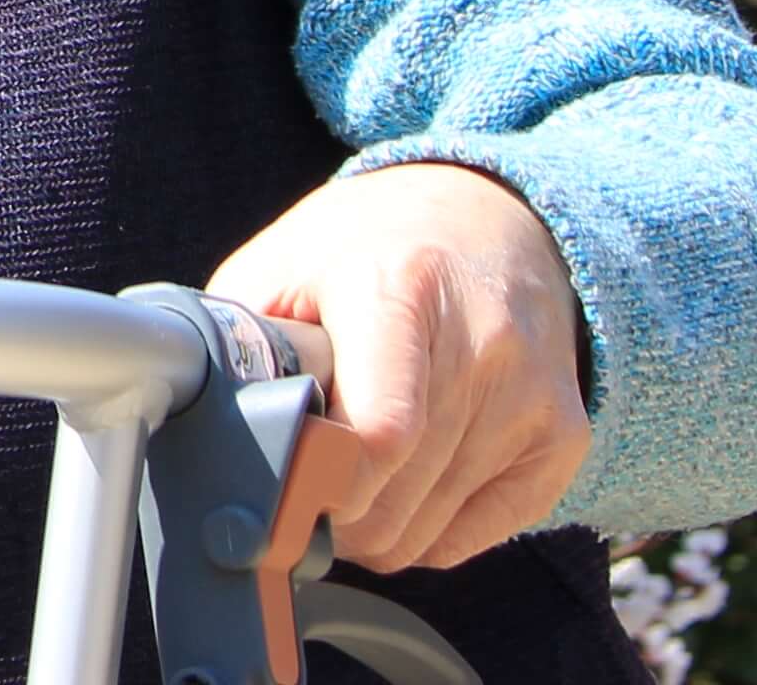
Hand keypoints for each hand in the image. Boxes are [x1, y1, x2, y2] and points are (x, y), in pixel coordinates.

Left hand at [207, 161, 591, 572]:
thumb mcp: (283, 263)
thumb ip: (239, 341)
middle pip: (395, 495)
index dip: (318, 479)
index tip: (280, 474)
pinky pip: (477, 537)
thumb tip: (194, 421)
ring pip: (430, 531)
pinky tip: (400, 486)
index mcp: (397, 288)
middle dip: (330, 510)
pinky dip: (425, 533)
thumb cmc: (369, 246)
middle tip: (296, 483)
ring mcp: (532, 396)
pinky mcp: (563, 438)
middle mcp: (482, 345)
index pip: (379, 433)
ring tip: (343, 477)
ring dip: (372, 528)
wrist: (494, 220)